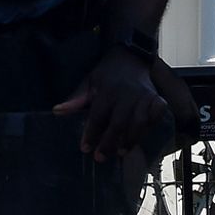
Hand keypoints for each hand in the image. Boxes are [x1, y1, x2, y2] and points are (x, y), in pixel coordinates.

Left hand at [55, 48, 170, 161]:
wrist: (130, 57)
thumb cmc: (107, 74)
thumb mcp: (89, 83)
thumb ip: (76, 100)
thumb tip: (57, 112)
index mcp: (108, 90)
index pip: (98, 115)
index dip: (91, 133)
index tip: (85, 148)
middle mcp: (127, 94)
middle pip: (118, 122)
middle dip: (109, 142)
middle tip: (100, 157)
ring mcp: (145, 96)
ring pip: (139, 122)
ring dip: (130, 139)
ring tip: (121, 152)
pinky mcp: (157, 98)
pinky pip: (157, 114)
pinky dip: (152, 125)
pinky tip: (144, 135)